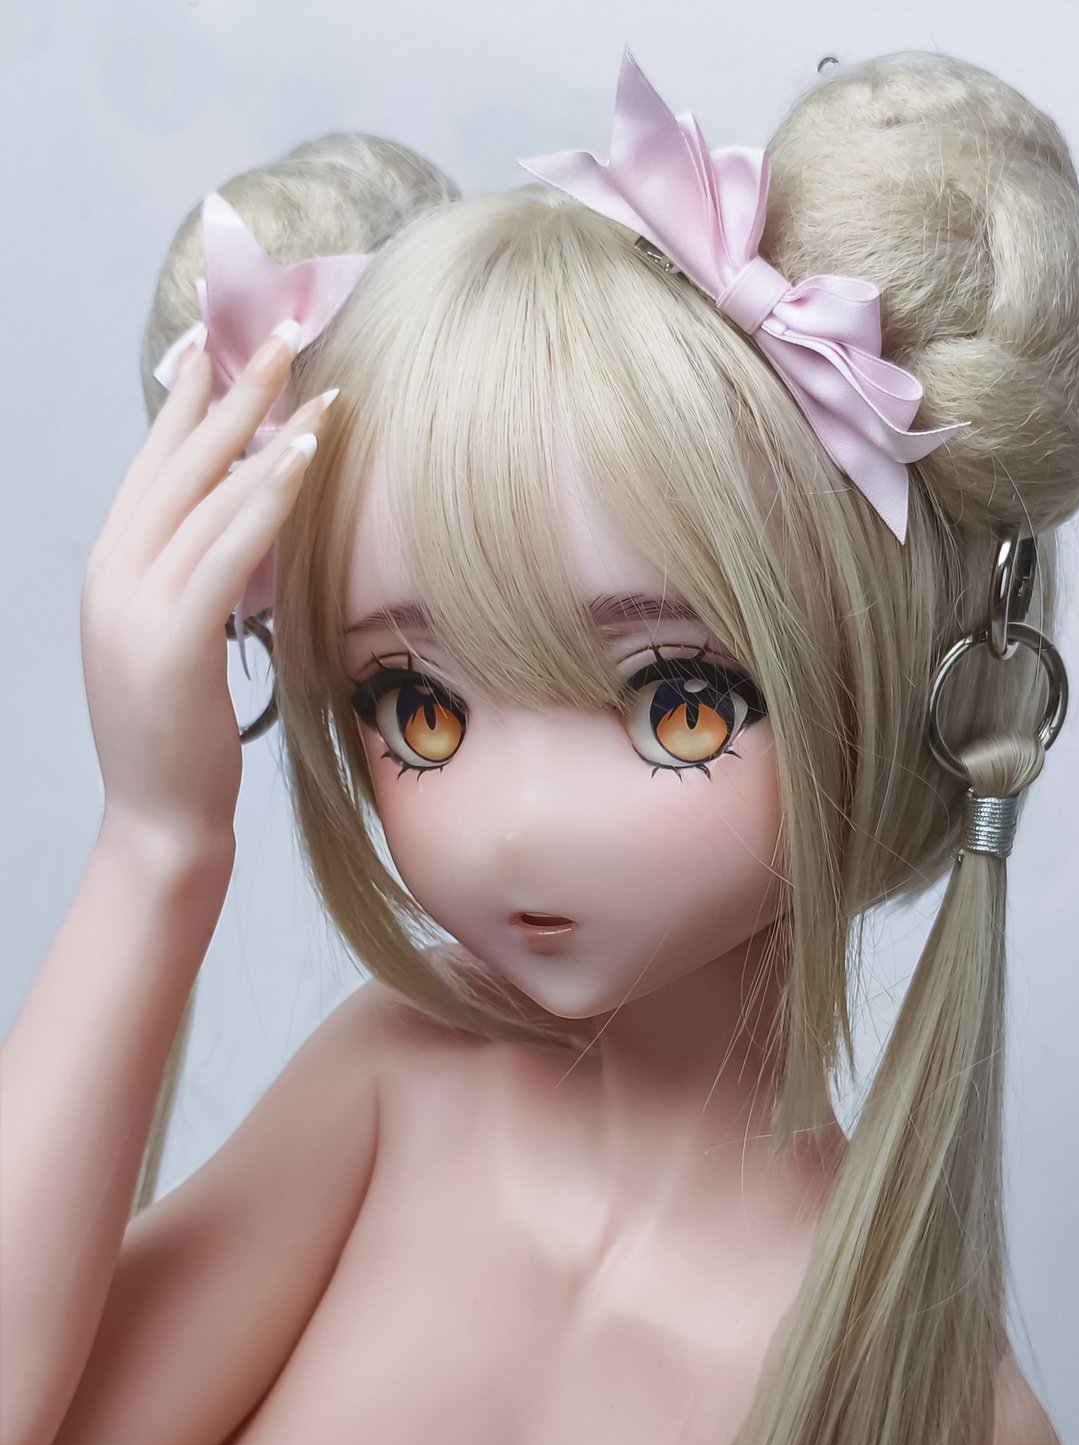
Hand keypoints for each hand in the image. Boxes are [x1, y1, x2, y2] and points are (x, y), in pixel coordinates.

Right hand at [79, 325, 335, 862]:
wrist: (158, 822)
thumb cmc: (178, 741)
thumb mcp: (175, 645)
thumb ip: (194, 583)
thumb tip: (241, 530)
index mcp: (110, 570)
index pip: (153, 465)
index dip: (189, 399)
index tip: (222, 342)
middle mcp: (114, 574)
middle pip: (176, 460)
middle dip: (230, 388)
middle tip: (280, 329)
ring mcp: (136, 605)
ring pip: (204, 493)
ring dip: (261, 427)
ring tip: (309, 374)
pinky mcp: (172, 638)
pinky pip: (227, 550)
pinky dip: (266, 495)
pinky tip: (304, 454)